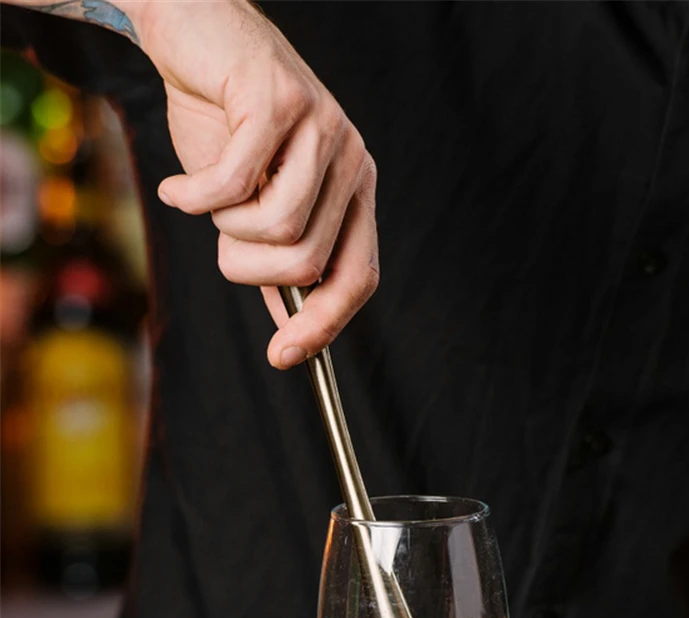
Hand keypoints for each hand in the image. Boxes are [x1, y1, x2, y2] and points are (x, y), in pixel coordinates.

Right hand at [131, 0, 376, 367]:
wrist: (192, 35)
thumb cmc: (226, 123)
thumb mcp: (257, 201)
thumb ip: (278, 259)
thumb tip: (293, 332)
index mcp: (356, 191)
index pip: (358, 277)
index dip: (324, 324)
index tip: (283, 357)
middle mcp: (352, 161)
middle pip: (305, 265)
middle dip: (247, 267)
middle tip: (221, 234)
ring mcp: (323, 128)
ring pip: (275, 230)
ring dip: (223, 227)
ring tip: (206, 196)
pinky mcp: (280, 101)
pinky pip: (234, 187)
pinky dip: (193, 197)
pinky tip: (177, 188)